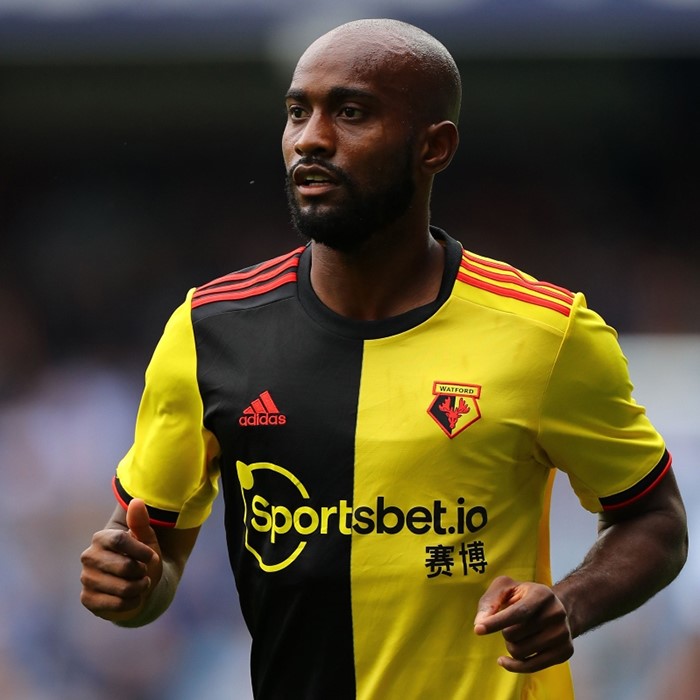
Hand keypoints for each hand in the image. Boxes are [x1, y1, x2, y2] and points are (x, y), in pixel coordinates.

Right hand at [80, 499, 162, 621]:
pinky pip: (117, 604)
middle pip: (125, 566)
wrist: (138, 586)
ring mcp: (86, 578)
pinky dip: (133, 602)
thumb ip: (141, 522)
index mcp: (101, 538)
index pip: (120, 540)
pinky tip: (134, 597)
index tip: (151, 556)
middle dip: (142, 572)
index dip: (141, 551)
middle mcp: (89, 556)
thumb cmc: (142, 559)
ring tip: (141, 584)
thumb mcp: (147, 540)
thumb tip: (137, 501)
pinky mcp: (87, 599)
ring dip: (140, 588)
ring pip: (124, 588)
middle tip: (144, 573)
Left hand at [474, 575, 573, 672]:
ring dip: (510, 646)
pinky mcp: (565, 652)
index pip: (518, 612)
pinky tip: (504, 660)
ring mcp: (563, 634)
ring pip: (521, 652)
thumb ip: (490, 601)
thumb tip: (480, 622)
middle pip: (515, 634)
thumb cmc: (524, 596)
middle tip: (510, 625)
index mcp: (542, 594)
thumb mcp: (506, 588)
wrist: (557, 607)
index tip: (478, 629)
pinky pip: (531, 667)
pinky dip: (514, 666)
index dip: (496, 622)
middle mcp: (556, 613)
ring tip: (517, 635)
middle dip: (504, 632)